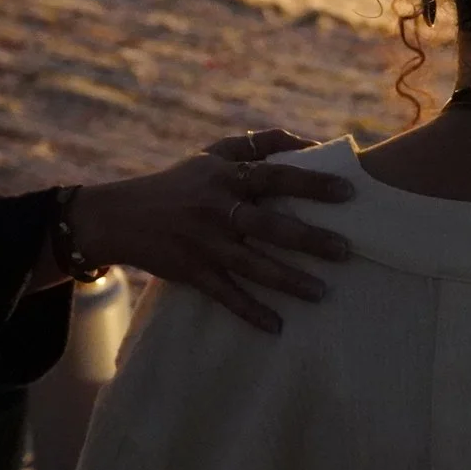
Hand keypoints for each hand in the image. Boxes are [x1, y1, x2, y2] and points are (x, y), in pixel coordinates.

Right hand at [70, 131, 353, 332]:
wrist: (121, 216)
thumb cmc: (181, 182)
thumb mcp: (213, 154)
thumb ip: (260, 144)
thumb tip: (312, 143)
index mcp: (225, 176)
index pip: (274, 175)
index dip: (311, 181)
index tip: (349, 191)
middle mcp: (216, 208)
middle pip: (268, 224)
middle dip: (308, 238)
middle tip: (346, 250)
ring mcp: (204, 243)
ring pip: (251, 264)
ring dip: (287, 279)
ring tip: (322, 293)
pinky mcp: (192, 272)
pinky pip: (225, 295)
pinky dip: (250, 312)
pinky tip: (277, 326)